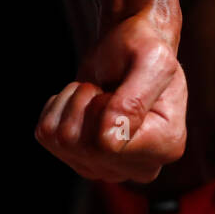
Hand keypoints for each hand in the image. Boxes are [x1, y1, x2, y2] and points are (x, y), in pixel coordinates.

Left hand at [35, 12, 186, 182]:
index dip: (103, 109)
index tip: (123, 87)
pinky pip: (47, 135)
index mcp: (167, 145)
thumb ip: (134, 101)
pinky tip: (84, 101)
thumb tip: (107, 144)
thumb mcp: (150, 60)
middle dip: (86, 103)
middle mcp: (141, 166)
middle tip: (109, 87)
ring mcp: (109, 167)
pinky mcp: (80, 159)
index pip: (108, 146)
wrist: (130, 46)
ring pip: (62, 141)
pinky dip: (59, 107)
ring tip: (99, 91)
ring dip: (73, 102)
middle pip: (84, 148)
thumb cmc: (145, 47)